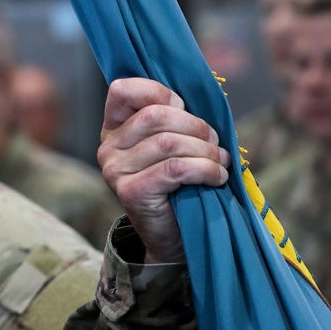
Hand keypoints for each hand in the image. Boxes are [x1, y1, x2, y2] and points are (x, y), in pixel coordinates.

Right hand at [98, 77, 230, 262]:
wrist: (173, 239)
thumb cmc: (180, 188)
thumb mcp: (175, 148)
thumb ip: (177, 122)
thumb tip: (204, 102)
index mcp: (114, 128)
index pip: (123, 90)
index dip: (158, 92)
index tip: (183, 107)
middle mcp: (108, 147)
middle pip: (156, 115)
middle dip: (196, 126)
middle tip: (217, 144)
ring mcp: (116, 170)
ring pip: (170, 142)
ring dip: (207, 151)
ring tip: (222, 163)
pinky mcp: (132, 192)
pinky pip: (176, 168)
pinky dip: (206, 169)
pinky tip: (218, 178)